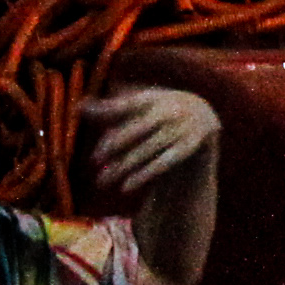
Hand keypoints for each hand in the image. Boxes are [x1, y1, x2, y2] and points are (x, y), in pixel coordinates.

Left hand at [80, 82, 218, 203]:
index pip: (128, 104)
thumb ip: (111, 110)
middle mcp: (171, 110)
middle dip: (114, 145)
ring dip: (125, 166)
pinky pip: (165, 163)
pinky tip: (126, 187)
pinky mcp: (192, 147)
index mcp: (155, 97)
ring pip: (148, 149)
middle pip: (137, 129)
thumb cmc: (161, 115)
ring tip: (102, 181)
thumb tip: (79, 106)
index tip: (84, 123)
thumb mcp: (139, 109)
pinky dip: (145, 174)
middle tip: (93, 161)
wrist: (205, 119)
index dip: (107, 113)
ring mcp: (183, 128)